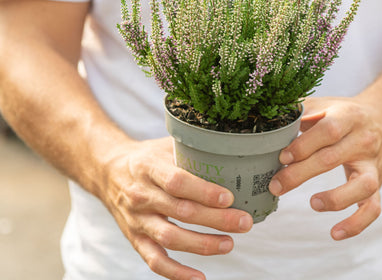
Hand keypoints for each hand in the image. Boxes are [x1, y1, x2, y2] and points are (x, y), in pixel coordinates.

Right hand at [100, 136, 252, 279]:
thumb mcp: (164, 145)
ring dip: (202, 245)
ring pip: (170, 238)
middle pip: (180, 211)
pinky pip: (155, 260)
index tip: (229, 197)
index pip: (177, 182)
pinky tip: (199, 278)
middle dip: (216, 220)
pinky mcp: (135, 239)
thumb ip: (190, 149)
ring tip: (229, 243)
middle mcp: (141, 195)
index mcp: (149, 168)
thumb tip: (228, 149)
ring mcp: (137, 220)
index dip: (204, 191)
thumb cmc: (146, 157)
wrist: (108, 171)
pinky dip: (176, 273)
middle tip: (244, 222)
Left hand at [269, 95, 381, 240]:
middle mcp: (363, 140)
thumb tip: (273, 123)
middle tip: (276, 185)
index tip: (282, 157)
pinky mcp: (378, 183)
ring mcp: (372, 164)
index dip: (303, 145)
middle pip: (332, 159)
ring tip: (312, 203)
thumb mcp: (324, 104)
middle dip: (300, 174)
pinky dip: (356, 223)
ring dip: (335, 199)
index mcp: (347, 117)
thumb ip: (301, 112)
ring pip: (362, 186)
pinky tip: (335, 232)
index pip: (327, 131)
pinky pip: (373, 208)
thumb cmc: (344, 113)